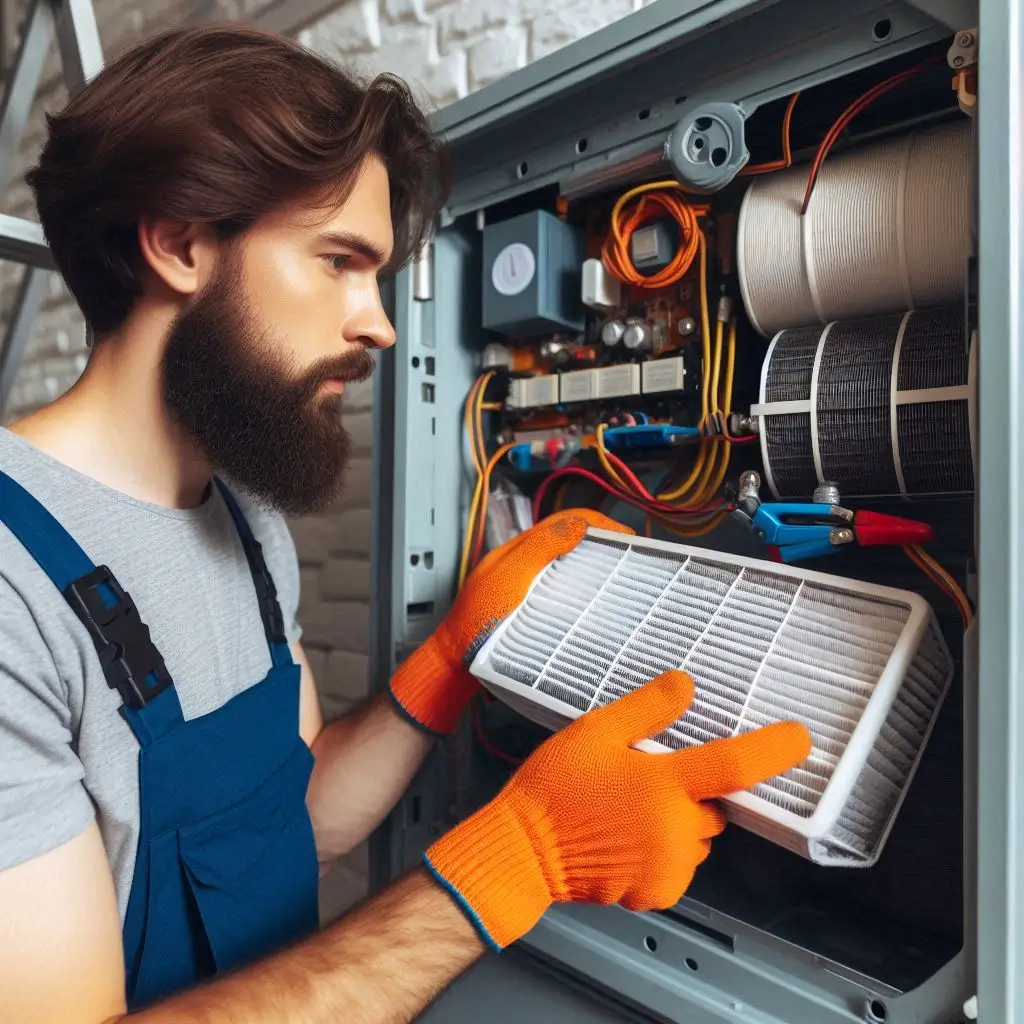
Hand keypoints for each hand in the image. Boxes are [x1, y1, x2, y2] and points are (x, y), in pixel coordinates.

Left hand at [388, 509, 632, 734]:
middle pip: (570, 542)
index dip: (599, 523)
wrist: (456, 663)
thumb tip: (578, 525)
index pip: (565, 521)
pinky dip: (582, 592)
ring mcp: (527, 586)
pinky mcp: (530, 610)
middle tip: (630, 560)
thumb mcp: (508, 578)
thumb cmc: (475, 621)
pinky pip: (562, 593)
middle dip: (602, 544)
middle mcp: (525, 563)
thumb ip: (539, 548)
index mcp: (519, 548)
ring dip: (594, 568)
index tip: (628, 539)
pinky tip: (594, 609)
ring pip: (567, 567)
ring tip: (619, 582)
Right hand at [423, 670, 811, 948]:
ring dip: (678, 822)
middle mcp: (676, 830)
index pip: (734, 764)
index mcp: (664, 785)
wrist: (522, 851)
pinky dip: (663, 851)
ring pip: (697, 836)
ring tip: (627, 811)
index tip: (801, 739)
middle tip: (643, 778)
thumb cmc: (554, 788)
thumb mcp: (594, 731)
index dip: (773, 749)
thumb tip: (686, 686)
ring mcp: (670, 866)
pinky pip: (679, 863)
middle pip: (712, 804)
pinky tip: (625, 840)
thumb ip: (646, 709)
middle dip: (690, 790)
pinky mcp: (658, 892)